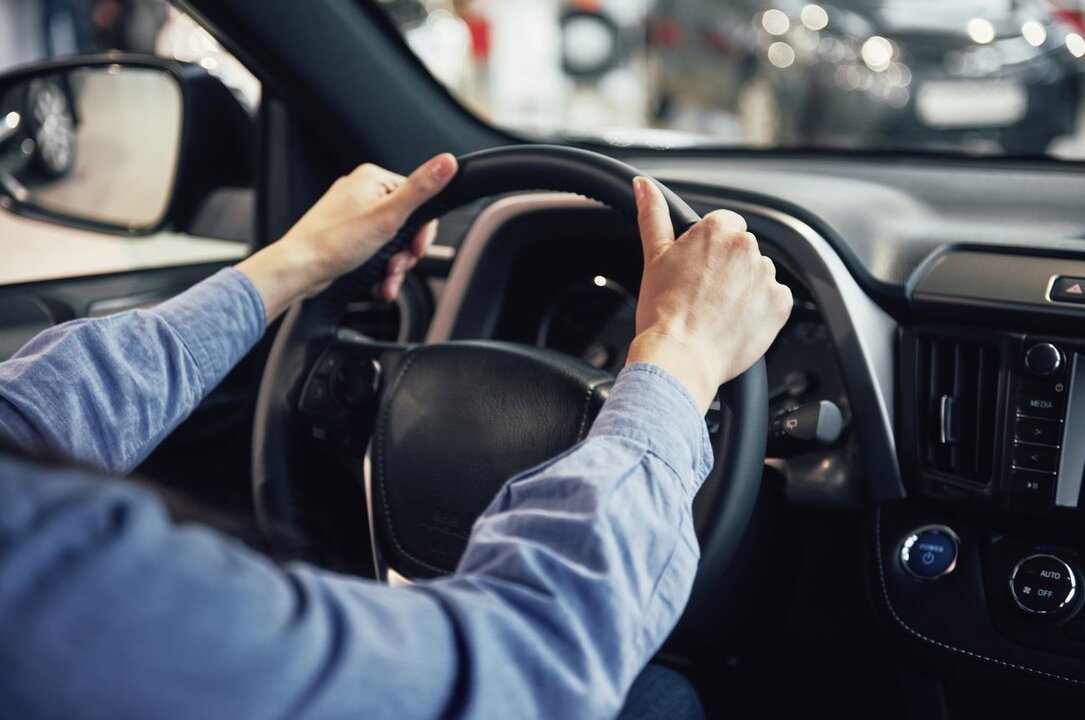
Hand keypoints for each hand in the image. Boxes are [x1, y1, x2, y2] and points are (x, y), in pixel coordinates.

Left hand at [237, 153, 457, 321]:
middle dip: (406, 253)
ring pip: (392, 241)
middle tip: (397, 266)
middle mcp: (362, 192)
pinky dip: (380, 268)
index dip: (422, 231)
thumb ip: (420, 190)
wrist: (298, 269)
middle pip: (406, 223)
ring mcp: (353, 214)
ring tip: (386, 279)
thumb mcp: (388, 216)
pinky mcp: (347, 234)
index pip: (418, 199)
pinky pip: (375, 250)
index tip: (416, 250)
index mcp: (373, 179)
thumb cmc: (333, 243)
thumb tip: (446, 163)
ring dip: (394, 265)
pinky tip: (377, 281)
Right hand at [625, 177, 792, 412]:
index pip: (724, 225)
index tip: (698, 271)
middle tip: (703, 295)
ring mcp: (766, 276)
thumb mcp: (654, 257)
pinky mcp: (780, 304)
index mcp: (717, 230)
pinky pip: (774, 300)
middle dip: (728, 269)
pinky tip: (735, 323)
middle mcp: (747, 247)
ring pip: (758, 275)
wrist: (679, 357)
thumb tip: (643, 186)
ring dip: (745, 289)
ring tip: (718, 313)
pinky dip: (760, 311)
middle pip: (742, 250)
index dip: (709, 250)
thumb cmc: (663, 312)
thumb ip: (653, 215)